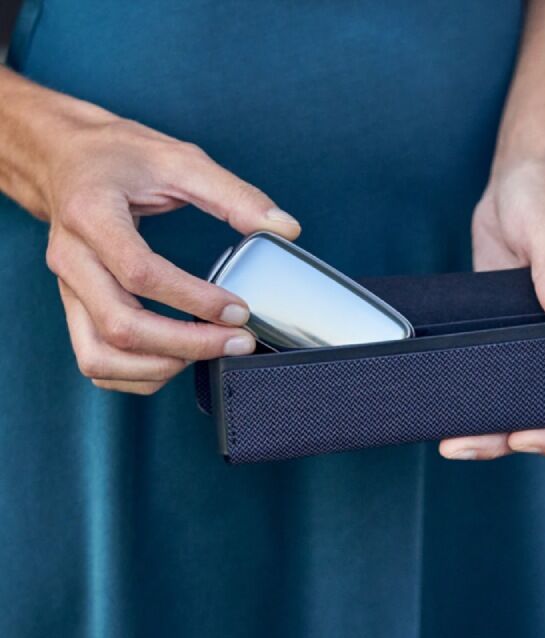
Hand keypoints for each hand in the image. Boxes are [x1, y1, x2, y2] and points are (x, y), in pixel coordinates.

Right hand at [38, 101, 299, 393]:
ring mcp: (67, 289)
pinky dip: (137, 376)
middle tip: (237, 342)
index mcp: (91, 213)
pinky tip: (176, 359)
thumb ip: (235, 195)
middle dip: (187, 344)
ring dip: (158, 368)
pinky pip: (95, 363)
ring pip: (99, 356)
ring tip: (206, 352)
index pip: (140, 272)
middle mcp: (70, 258)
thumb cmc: (118, 157)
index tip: (240, 310)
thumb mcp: (179, 159)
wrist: (62, 159)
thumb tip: (286, 229)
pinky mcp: (73, 308)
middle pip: (120, 325)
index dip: (195, 299)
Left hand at [439, 158, 544, 458]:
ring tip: (448, 438)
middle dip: (511, 438)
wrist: (521, 183)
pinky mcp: (502, 332)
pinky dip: (473, 396)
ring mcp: (533, 341)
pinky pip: (492, 377)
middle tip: (462, 444)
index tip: (528, 435)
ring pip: (517, 402)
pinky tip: (446, 405)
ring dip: (487, 427)